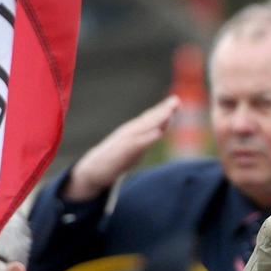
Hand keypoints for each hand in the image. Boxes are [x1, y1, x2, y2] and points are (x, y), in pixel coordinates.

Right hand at [63, 96, 179, 201]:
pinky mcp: (123, 151)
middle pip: (149, 119)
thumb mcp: (135, 146)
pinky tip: (158, 133)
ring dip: (157, 120)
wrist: (93, 170)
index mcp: (134, 130)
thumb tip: (161, 129)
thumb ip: (148, 136)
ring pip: (144, 128)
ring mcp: (126, 140)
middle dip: (163, 110)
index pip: (150, 118)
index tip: (176, 101)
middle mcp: (130, 131)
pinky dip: (148, 137)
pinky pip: (138, 143)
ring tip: (169, 112)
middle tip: (176, 101)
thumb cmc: (116, 157)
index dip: (163, 109)